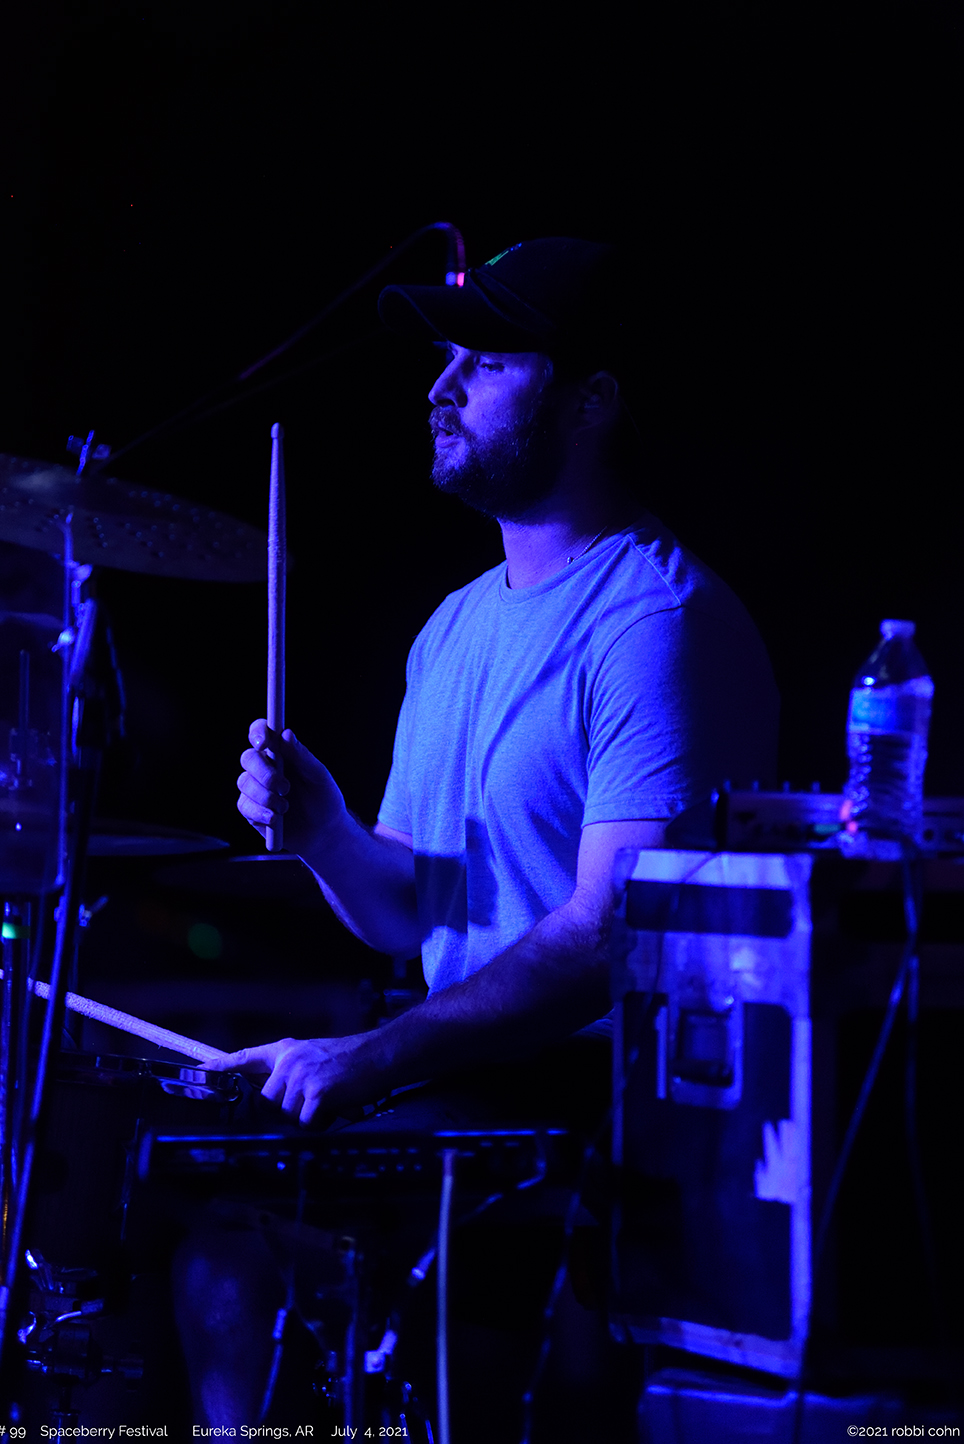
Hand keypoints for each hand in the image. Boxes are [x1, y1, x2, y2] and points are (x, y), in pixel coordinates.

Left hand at [221, 1034, 377, 1124]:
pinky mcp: (316, 1092)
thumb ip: (289, 1071)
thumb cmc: (350, 1060)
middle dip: (287, 1110)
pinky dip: (318, 1122)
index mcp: (286, 1051)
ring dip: (305, 1117)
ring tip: (326, 1102)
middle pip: (268, 1102)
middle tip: (312, 1103)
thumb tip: (272, 1097)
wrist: (379, 1056)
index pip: (245, 1057)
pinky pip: (305, 1122)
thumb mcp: (313, 1056)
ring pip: (286, 1115)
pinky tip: (332, 1109)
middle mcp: (289, 1061)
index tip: (198, 1074)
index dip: (220, 1067)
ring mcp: (301, 1076)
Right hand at [237, 720, 346, 856]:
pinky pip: (244, 805)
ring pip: (244, 782)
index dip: (258, 733)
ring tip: (286, 807)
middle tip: (285, 787)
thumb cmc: (324, 799)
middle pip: (248, 758)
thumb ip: (302, 756)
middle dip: (264, 772)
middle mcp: (264, 767)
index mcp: (281, 753)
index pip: (261, 733)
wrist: (323, 833)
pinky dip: (260, 812)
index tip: (264, 743)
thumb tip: (286, 733)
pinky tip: (275, 819)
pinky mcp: (251, 810)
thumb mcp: (318, 776)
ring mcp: (255, 788)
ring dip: (266, 796)